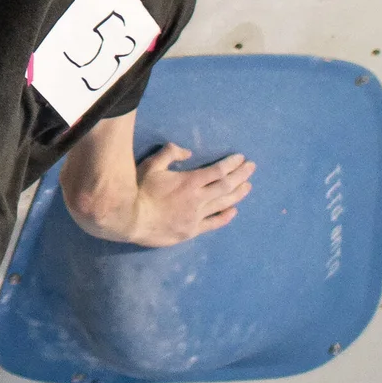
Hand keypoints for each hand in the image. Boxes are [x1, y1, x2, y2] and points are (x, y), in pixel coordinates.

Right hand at [131, 142, 252, 246]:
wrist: (130, 218)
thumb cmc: (139, 190)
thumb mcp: (151, 165)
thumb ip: (169, 154)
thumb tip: (187, 151)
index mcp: (189, 182)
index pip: (217, 171)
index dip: (231, 164)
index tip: (241, 159)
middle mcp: (198, 199)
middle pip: (225, 186)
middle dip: (241, 175)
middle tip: (252, 168)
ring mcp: (196, 217)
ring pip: (223, 203)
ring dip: (238, 194)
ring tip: (249, 186)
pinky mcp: (191, 231)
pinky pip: (213, 224)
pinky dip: (225, 217)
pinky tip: (234, 211)